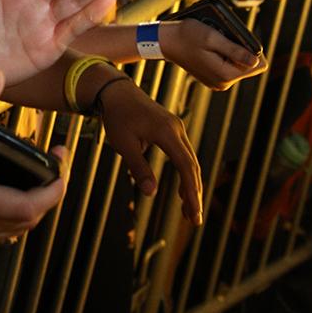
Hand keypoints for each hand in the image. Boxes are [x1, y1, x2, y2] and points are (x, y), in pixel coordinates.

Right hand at [0, 72, 65, 249]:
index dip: (53, 191)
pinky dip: (5, 220)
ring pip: (7, 235)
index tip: (62, 165)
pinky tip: (8, 193)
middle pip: (22, 225)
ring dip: (28, 210)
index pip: (23, 207)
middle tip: (54, 167)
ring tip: (36, 178)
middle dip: (46, 197)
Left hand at [94, 76, 202, 222]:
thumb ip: (138, 168)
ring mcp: (176, 128)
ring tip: (189, 211)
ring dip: (190, 185)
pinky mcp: (172, 130)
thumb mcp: (124, 145)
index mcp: (166, 132)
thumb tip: (150, 193)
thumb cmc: (118, 117)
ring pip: (190, 161)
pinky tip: (182, 192)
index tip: (193, 211)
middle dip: (194, 193)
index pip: (185, 165)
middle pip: (192, 165)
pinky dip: (185, 174)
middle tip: (194, 220)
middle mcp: (177, 129)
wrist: (117, 92)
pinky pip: (184, 155)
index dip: (190, 190)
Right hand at [163, 18, 266, 90]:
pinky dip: (224, 55)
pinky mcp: (213, 78)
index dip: (252, 49)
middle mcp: (223, 83)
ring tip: (214, 42)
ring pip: (239, 65)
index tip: (237, 39)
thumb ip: (236, 50)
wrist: (167, 42)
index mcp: (225, 74)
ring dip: (232, 52)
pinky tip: (211, 47)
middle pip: (249, 66)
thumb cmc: (187, 36)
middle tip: (223, 38)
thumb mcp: (212, 38)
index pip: (258, 65)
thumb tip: (256, 61)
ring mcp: (218, 82)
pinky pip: (229, 66)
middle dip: (241, 50)